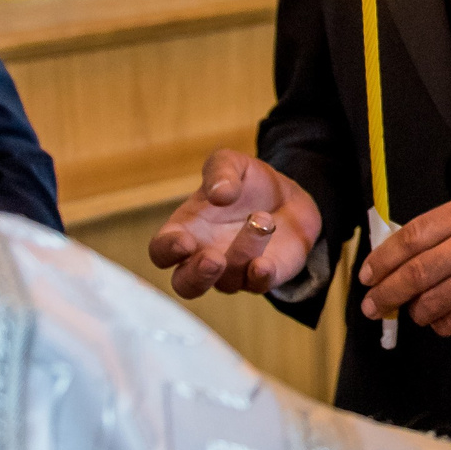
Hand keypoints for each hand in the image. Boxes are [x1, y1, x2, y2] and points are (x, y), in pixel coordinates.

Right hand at [148, 150, 322, 298]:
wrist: (289, 196)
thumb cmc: (248, 183)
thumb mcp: (232, 163)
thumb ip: (221, 172)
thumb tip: (219, 194)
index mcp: (186, 229)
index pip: (161, 251)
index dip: (167, 250)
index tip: (184, 242)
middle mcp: (204, 257)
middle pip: (185, 285)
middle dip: (197, 276)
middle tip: (214, 259)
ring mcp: (232, 272)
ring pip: (228, 280)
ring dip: (244, 251)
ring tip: (262, 218)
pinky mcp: (261, 276)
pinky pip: (257, 286)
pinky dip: (259, 278)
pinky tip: (263, 265)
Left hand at [360, 195, 450, 334]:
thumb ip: (442, 228)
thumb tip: (397, 255)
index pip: (411, 237)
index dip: (382, 259)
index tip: (368, 274)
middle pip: (415, 274)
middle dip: (386, 293)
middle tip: (372, 305)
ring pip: (430, 302)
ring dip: (413, 311)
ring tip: (412, 311)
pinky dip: (438, 324)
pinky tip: (439, 319)